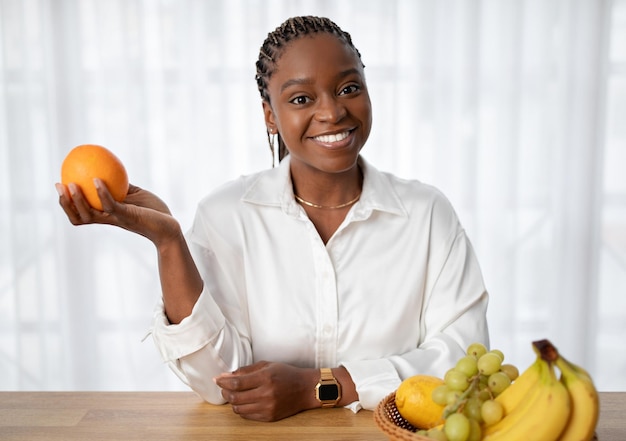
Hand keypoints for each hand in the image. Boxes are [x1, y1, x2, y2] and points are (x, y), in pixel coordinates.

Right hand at [55, 179, 179, 245]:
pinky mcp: (128, 216)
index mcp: (108, 215)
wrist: (169, 225)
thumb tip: (109, 169)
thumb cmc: (153, 211)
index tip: (60, 186)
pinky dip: (102, 193)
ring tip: (70, 185)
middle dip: (65, 203)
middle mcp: (109, 219)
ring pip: (89, 214)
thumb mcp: (135, 194)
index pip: (81, 213)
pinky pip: (111, 205)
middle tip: (58, 186)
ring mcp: (117, 218)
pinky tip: (97, 180)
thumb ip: (121, 186)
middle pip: (79, 217)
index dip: (68, 203)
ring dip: (77, 200)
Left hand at [214, 361, 318, 421]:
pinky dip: (242, 409)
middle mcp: (266, 393)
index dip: (223, 382)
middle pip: (234, 397)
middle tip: (224, 388)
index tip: (217, 379)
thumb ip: (246, 370)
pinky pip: (247, 416)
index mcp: (265, 377)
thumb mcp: (267, 365)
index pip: (236, 383)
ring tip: (235, 395)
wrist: (305, 389)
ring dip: (232, 402)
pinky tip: (245, 402)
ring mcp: (268, 407)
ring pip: (238, 408)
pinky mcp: (269, 417)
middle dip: (225, 392)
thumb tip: (226, 375)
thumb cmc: (286, 374)